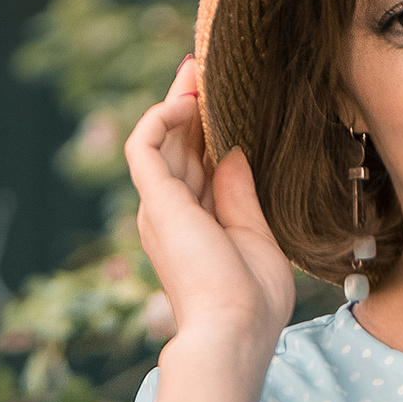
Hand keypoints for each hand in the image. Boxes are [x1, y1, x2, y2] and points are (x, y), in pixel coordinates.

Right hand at [130, 55, 295, 401]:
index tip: (224, 100)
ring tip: (197, 69)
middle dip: (190, 106)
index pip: (196, 166)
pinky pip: (145, 144)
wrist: (232, 333)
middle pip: (176, 147)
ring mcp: (159, 208)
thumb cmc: (251, 303)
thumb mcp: (257, 241)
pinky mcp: (155, 202)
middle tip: (206, 68)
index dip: (206, 131)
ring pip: (159, 140)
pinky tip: (186, 99)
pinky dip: (160, 116)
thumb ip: (242, 197)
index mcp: (194, 228)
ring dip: (175, 101)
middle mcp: (170, 215)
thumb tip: (236, 154)